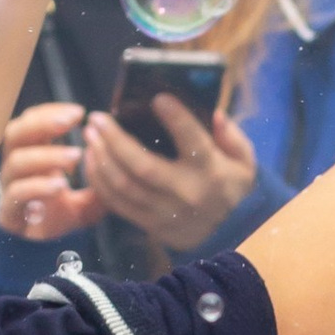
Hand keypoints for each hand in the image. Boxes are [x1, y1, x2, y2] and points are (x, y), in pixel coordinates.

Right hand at [0, 98, 97, 245]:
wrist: (33, 254)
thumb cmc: (54, 217)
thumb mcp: (84, 202)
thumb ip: (100, 188)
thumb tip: (121, 172)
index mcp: (30, 155)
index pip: (31, 123)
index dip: (50, 113)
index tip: (80, 112)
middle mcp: (15, 167)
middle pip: (16, 133)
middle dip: (43, 124)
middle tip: (72, 123)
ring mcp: (9, 188)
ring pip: (17, 162)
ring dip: (46, 155)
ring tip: (75, 157)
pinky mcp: (8, 211)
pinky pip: (17, 194)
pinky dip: (38, 187)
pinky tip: (60, 186)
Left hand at [78, 101, 259, 252]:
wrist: (233, 236)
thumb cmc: (234, 188)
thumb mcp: (244, 161)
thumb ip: (231, 135)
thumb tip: (213, 113)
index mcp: (211, 172)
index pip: (192, 142)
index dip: (175, 118)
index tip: (157, 99)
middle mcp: (187, 194)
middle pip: (142, 166)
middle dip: (114, 139)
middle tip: (97, 118)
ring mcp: (166, 214)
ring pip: (123, 186)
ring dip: (100, 158)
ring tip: (90, 136)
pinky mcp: (151, 226)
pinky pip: (117, 204)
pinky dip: (99, 181)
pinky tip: (93, 161)